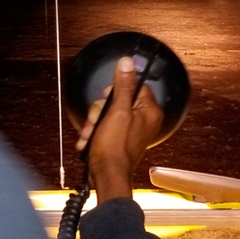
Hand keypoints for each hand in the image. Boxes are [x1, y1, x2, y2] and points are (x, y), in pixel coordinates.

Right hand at [76, 56, 163, 202]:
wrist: (106, 175)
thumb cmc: (114, 148)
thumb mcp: (117, 111)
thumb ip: (123, 85)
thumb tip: (128, 63)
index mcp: (149, 110)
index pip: (134, 86)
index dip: (116, 91)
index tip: (107, 100)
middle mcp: (144, 119)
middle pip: (118, 99)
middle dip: (100, 111)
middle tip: (96, 121)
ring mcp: (132, 129)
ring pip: (108, 113)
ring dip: (94, 123)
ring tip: (90, 134)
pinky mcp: (121, 138)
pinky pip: (106, 126)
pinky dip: (96, 132)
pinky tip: (90, 140)